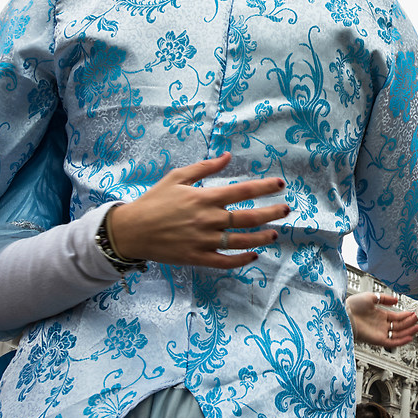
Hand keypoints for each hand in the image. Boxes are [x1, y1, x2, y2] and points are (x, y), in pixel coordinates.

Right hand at [107, 153, 288, 269]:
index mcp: (204, 198)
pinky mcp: (197, 258)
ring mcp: (203, 241)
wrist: (130, 231)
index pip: (242, 190)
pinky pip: (224, 261)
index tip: (281, 184)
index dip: (264, 187)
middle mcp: (207, 219)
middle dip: (271, 213)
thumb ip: (204, 168)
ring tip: (275, 233)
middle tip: (286, 210)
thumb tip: (227, 156)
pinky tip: (254, 255)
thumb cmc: (154, 201)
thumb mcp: (176, 177)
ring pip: (240, 241)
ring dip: (261, 237)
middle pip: (248, 217)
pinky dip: (241, 259)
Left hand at [347, 292, 417, 347]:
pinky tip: (410, 336)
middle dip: (411, 322)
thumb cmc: (353, 305)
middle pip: (400, 325)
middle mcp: (381, 325)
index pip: (397, 317)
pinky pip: (392, 342)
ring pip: (398, 334)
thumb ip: (384, 298)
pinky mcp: (377, 340)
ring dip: (409, 331)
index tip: (416, 312)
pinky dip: (401, 340)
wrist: (344, 314)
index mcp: (380, 315)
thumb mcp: (372, 297)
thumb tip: (397, 300)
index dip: (407, 315)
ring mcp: (380, 332)